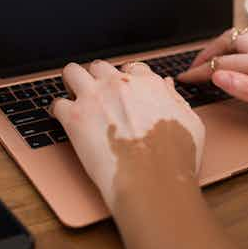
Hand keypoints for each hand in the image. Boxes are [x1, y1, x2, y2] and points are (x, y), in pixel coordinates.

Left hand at [50, 60, 204, 209]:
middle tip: (97, 95)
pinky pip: (56, 104)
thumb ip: (175, 99)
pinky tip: (62, 119)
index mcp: (147, 83)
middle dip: (98, 79)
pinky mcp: (74, 118)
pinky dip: (58, 111)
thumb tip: (167, 85)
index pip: (131, 68)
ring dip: (72, 83)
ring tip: (73, 96)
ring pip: (72, 72)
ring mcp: (95, 98)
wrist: (152, 181)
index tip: (123, 91)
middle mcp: (119, 84)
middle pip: (100, 67)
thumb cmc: (175, 157)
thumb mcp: (190, 122)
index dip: (126, 80)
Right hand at [178, 28, 247, 135]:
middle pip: (231, 40)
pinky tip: (243, 55)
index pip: (224, 64)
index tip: (184, 80)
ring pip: (246, 35)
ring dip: (224, 44)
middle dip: (208, 51)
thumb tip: (218, 76)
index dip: (201, 73)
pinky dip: (241, 44)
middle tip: (193, 68)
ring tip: (212, 59)